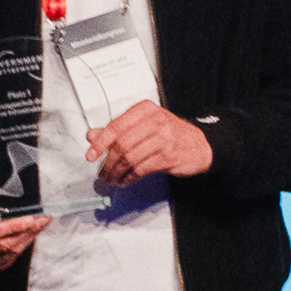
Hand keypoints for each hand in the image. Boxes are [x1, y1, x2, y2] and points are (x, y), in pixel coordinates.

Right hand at [0, 192, 46, 271]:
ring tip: (41, 223)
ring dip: (28, 237)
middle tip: (41, 219)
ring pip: (10, 251)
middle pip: (3, 244)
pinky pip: (12, 257)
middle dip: (25, 231)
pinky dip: (24, 244)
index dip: (11, 226)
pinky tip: (32, 233)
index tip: (29, 218)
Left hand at [86, 102, 211, 185]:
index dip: (100, 142)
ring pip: (130, 158)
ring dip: (117, 172)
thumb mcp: (143, 125)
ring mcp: (164, 138)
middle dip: (108, 162)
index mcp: (144, 110)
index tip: (91, 154)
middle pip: (121, 144)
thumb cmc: (169, 134)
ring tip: (112, 179)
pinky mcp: (169, 156)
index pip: (115, 126)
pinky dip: (130, 177)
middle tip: (102, 173)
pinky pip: (141, 169)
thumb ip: (117, 130)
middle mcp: (155, 121)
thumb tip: (92, 135)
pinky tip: (125, 180)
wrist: (200, 146)